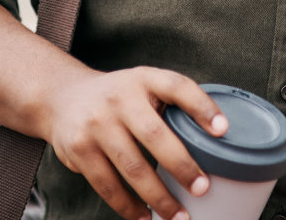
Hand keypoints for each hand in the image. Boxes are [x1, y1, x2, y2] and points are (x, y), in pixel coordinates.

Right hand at [42, 67, 227, 219]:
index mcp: (143, 79)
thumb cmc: (117, 98)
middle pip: (155, 135)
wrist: (62, 98)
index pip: (177, 86)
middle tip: (202, 188)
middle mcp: (119, 98)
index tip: (223, 130)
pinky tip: (144, 216)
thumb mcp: (142, 86)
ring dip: (159, 197)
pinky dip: (129, 206)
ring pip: (133, 167)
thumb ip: (170, 104)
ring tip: (179, 216)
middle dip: (182, 166)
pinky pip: (108, 185)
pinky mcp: (80, 150)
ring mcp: (97, 124)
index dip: (202, 107)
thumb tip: (216, 141)